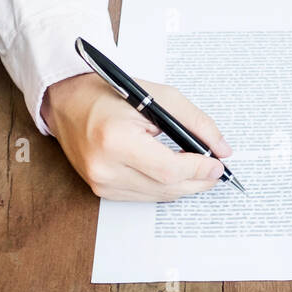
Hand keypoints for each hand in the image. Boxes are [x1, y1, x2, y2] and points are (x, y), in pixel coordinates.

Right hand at [41, 72, 231, 200]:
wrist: (68, 102)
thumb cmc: (110, 94)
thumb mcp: (158, 96)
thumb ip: (195, 122)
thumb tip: (222, 149)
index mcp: (115, 140)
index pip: (168, 168)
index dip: (198, 169)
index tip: (218, 164)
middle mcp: (104, 167)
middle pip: (166, 187)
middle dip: (197, 180)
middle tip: (215, 170)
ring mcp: (100, 182)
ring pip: (158, 196)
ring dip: (183, 186)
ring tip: (199, 171)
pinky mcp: (101, 190)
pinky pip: (144, 196)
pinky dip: (164, 187)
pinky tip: (174, 174)